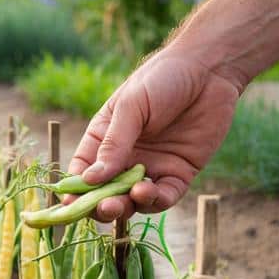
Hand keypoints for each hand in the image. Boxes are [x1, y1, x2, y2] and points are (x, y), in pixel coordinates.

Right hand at [67, 48, 242, 220]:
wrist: (208, 70)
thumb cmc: (161, 80)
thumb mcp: (131, 107)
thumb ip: (113, 144)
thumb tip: (89, 179)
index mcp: (103, 139)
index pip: (83, 170)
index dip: (75, 189)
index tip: (69, 203)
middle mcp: (125, 158)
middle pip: (105, 192)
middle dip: (100, 205)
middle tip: (102, 208)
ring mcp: (152, 167)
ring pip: (133, 201)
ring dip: (126, 206)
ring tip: (127, 199)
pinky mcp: (179, 173)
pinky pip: (164, 197)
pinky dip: (155, 201)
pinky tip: (147, 192)